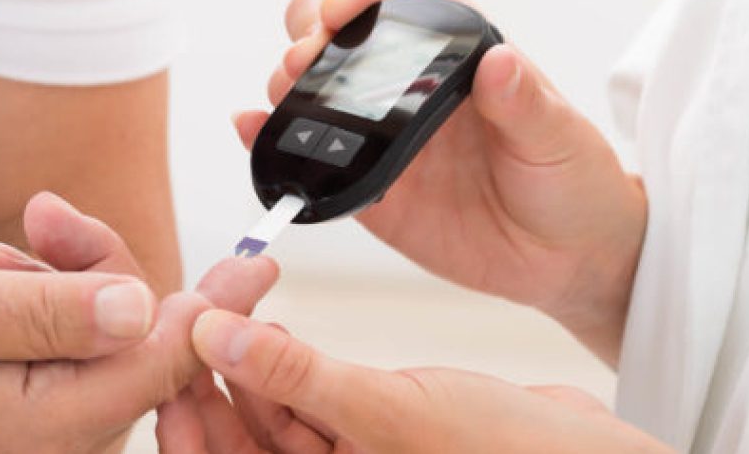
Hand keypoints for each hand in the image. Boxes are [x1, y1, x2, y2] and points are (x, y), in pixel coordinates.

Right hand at [0, 193, 277, 452]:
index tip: (259, 263)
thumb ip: (48, 311)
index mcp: (47, 426)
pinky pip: (70, 351)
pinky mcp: (29, 417)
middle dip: (104, 266)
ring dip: (66, 278)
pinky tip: (3, 276)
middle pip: (137, 340)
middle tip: (44, 215)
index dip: (215, 305)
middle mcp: (60, 440)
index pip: (164, 361)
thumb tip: (145, 305)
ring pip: (103, 336)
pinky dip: (47, 303)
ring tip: (3, 249)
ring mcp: (45, 432)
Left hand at [156, 309, 673, 452]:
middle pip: (238, 436)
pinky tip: (274, 328)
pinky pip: (308, 400)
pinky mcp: (366, 429)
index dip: (185, 411)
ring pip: (270, 413)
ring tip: (227, 309)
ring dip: (247, 364)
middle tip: (190, 311)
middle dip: (210, 377)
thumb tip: (213, 336)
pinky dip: (288, 365)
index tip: (164, 349)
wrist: (583, 453)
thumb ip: (295, 379)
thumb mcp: (386, 414)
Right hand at [236, 0, 646, 363]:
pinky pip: (309, 154)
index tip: (352, 4)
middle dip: (310, 24)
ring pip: (310, 81)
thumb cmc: (572, 183)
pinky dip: (272, 137)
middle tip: (312, 55)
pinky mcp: (365, 185)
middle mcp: (407, 85)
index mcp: (454, 52)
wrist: (565, 261)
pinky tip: (254, 127)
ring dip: (287, 74)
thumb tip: (500, 63)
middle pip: (334, 26)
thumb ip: (525, 102)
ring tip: (288, 86)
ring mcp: (380, 133)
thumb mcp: (559, 137)